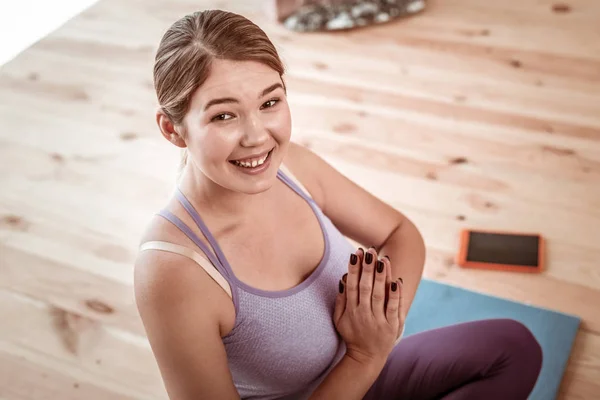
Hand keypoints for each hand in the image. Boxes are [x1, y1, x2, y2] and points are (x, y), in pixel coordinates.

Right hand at [333, 247, 404, 367]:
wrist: (366, 358)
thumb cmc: (352, 335)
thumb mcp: (339, 319)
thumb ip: (340, 300)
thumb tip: (342, 279)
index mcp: (351, 310)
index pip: (351, 285)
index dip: (353, 269)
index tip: (356, 253)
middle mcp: (363, 314)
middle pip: (365, 287)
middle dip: (367, 268)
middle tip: (369, 251)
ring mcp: (378, 320)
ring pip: (379, 295)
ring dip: (381, 276)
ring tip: (382, 259)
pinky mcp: (391, 326)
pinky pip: (393, 308)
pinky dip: (395, 295)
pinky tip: (396, 281)